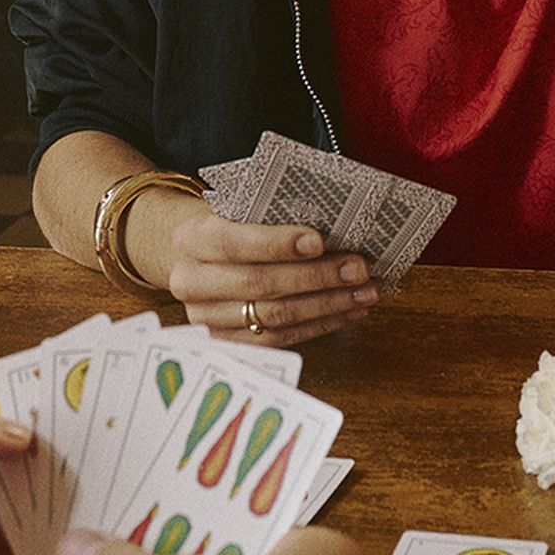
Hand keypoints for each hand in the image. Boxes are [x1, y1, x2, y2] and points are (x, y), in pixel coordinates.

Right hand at [158, 198, 378, 345]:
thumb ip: (269, 216)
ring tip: (363, 291)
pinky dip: (319, 325)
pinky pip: (279, 339)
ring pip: (275, 316)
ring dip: (327, 304)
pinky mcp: (228, 344)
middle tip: (358, 268)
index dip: (278, 243)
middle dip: (317, 277)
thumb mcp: (235, 210)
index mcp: (193, 240)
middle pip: (261, 284)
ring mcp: (208, 319)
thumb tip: (332, 222)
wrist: (191, 257)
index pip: (236, 243)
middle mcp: (192, 282)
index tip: (319, 241)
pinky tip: (346, 311)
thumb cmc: (227, 226)